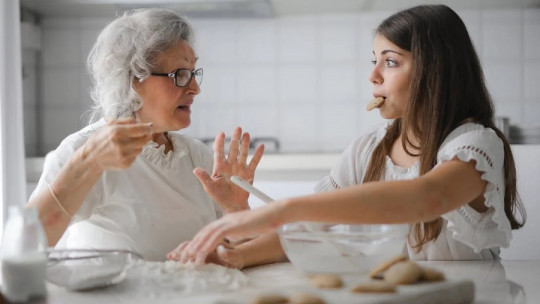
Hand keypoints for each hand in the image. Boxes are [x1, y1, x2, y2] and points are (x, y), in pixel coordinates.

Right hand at [80, 118, 152, 170]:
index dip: (148, 127)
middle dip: (145, 135)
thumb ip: (126, 121)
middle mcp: (121, 144)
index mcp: (117, 132)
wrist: (91, 158)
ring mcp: (124, 156)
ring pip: (141, 148)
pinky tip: (123, 151)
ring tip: (127, 143)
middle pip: (145, 139)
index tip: (150, 127)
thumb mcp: (109, 126)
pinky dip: (132, 153)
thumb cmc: (100, 139)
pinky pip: (136, 156)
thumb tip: (143, 122)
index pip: (141, 129)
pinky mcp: (126, 164)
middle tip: (142, 134)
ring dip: (138, 145)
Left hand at [170, 202, 284, 264]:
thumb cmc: (264, 221)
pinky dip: (206, 246)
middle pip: (203, 232)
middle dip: (192, 245)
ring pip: (206, 235)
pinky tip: (201, 254)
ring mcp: (228, 221)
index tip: (191, 251)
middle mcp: (225, 219)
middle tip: (184, 257)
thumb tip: (232, 239)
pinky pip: (215, 237)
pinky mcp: (232, 225)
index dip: (198, 241)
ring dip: (196, 248)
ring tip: (189, 259)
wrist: (273, 213)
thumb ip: (236, 232)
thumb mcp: (246, 228)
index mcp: (227, 220)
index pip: (208, 230)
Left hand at [194, 127, 263, 212]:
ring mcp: (240, 168)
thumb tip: (195, 170)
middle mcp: (230, 165)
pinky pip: (254, 162)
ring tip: (247, 134)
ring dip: (245, 143)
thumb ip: (204, 177)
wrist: (233, 205)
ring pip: (243, 153)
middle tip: (238, 128)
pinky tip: (261, 146)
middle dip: (235, 139)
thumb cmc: (219, 196)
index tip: (221, 133)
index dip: (220, 142)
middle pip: (233, 149)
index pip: (219, 152)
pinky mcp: (249, 173)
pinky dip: (258, 154)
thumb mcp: (210, 187)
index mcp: (220, 167)